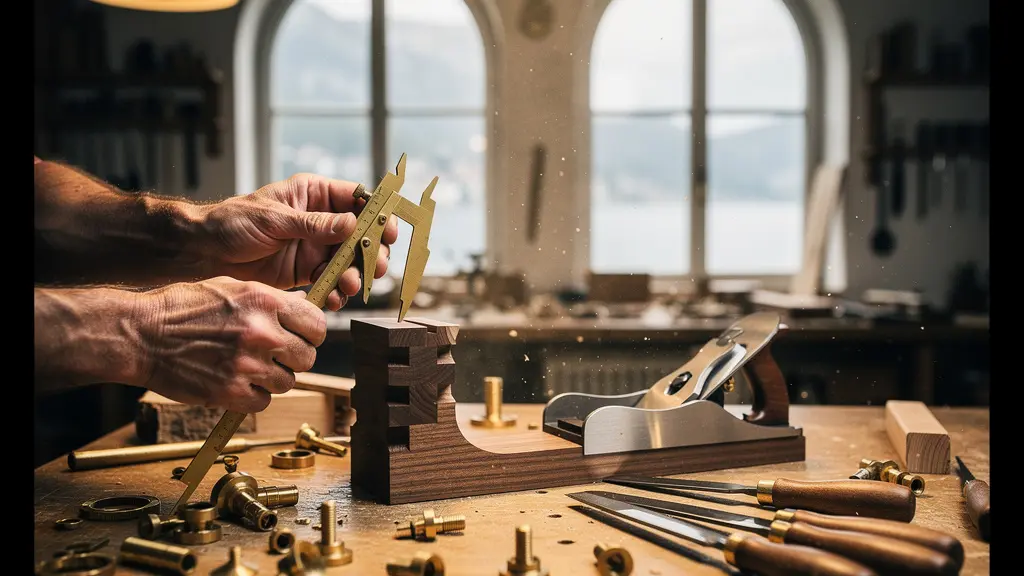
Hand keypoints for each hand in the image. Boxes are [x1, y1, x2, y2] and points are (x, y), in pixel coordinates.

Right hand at [132, 277, 325, 412]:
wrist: (141, 334)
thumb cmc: (182, 307)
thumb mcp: (231, 287)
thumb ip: (271, 298)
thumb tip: (305, 303)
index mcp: (265, 302)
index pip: (317, 324)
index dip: (311, 332)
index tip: (302, 335)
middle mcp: (262, 333)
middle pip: (307, 357)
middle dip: (294, 357)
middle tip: (274, 355)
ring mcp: (248, 365)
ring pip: (288, 382)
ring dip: (273, 378)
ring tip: (249, 367)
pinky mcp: (231, 393)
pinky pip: (264, 402)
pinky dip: (253, 397)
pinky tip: (237, 382)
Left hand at [196, 174, 398, 309]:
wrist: (204, 253)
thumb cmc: (231, 222)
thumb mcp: (273, 219)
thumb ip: (313, 224)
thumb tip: (352, 224)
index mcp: (313, 194)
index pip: (355, 198)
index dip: (377, 213)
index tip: (389, 231)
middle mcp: (320, 220)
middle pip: (361, 233)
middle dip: (371, 251)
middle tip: (374, 266)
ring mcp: (315, 247)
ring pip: (350, 260)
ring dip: (355, 274)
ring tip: (350, 285)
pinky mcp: (307, 271)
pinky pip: (331, 280)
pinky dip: (336, 291)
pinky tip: (333, 298)